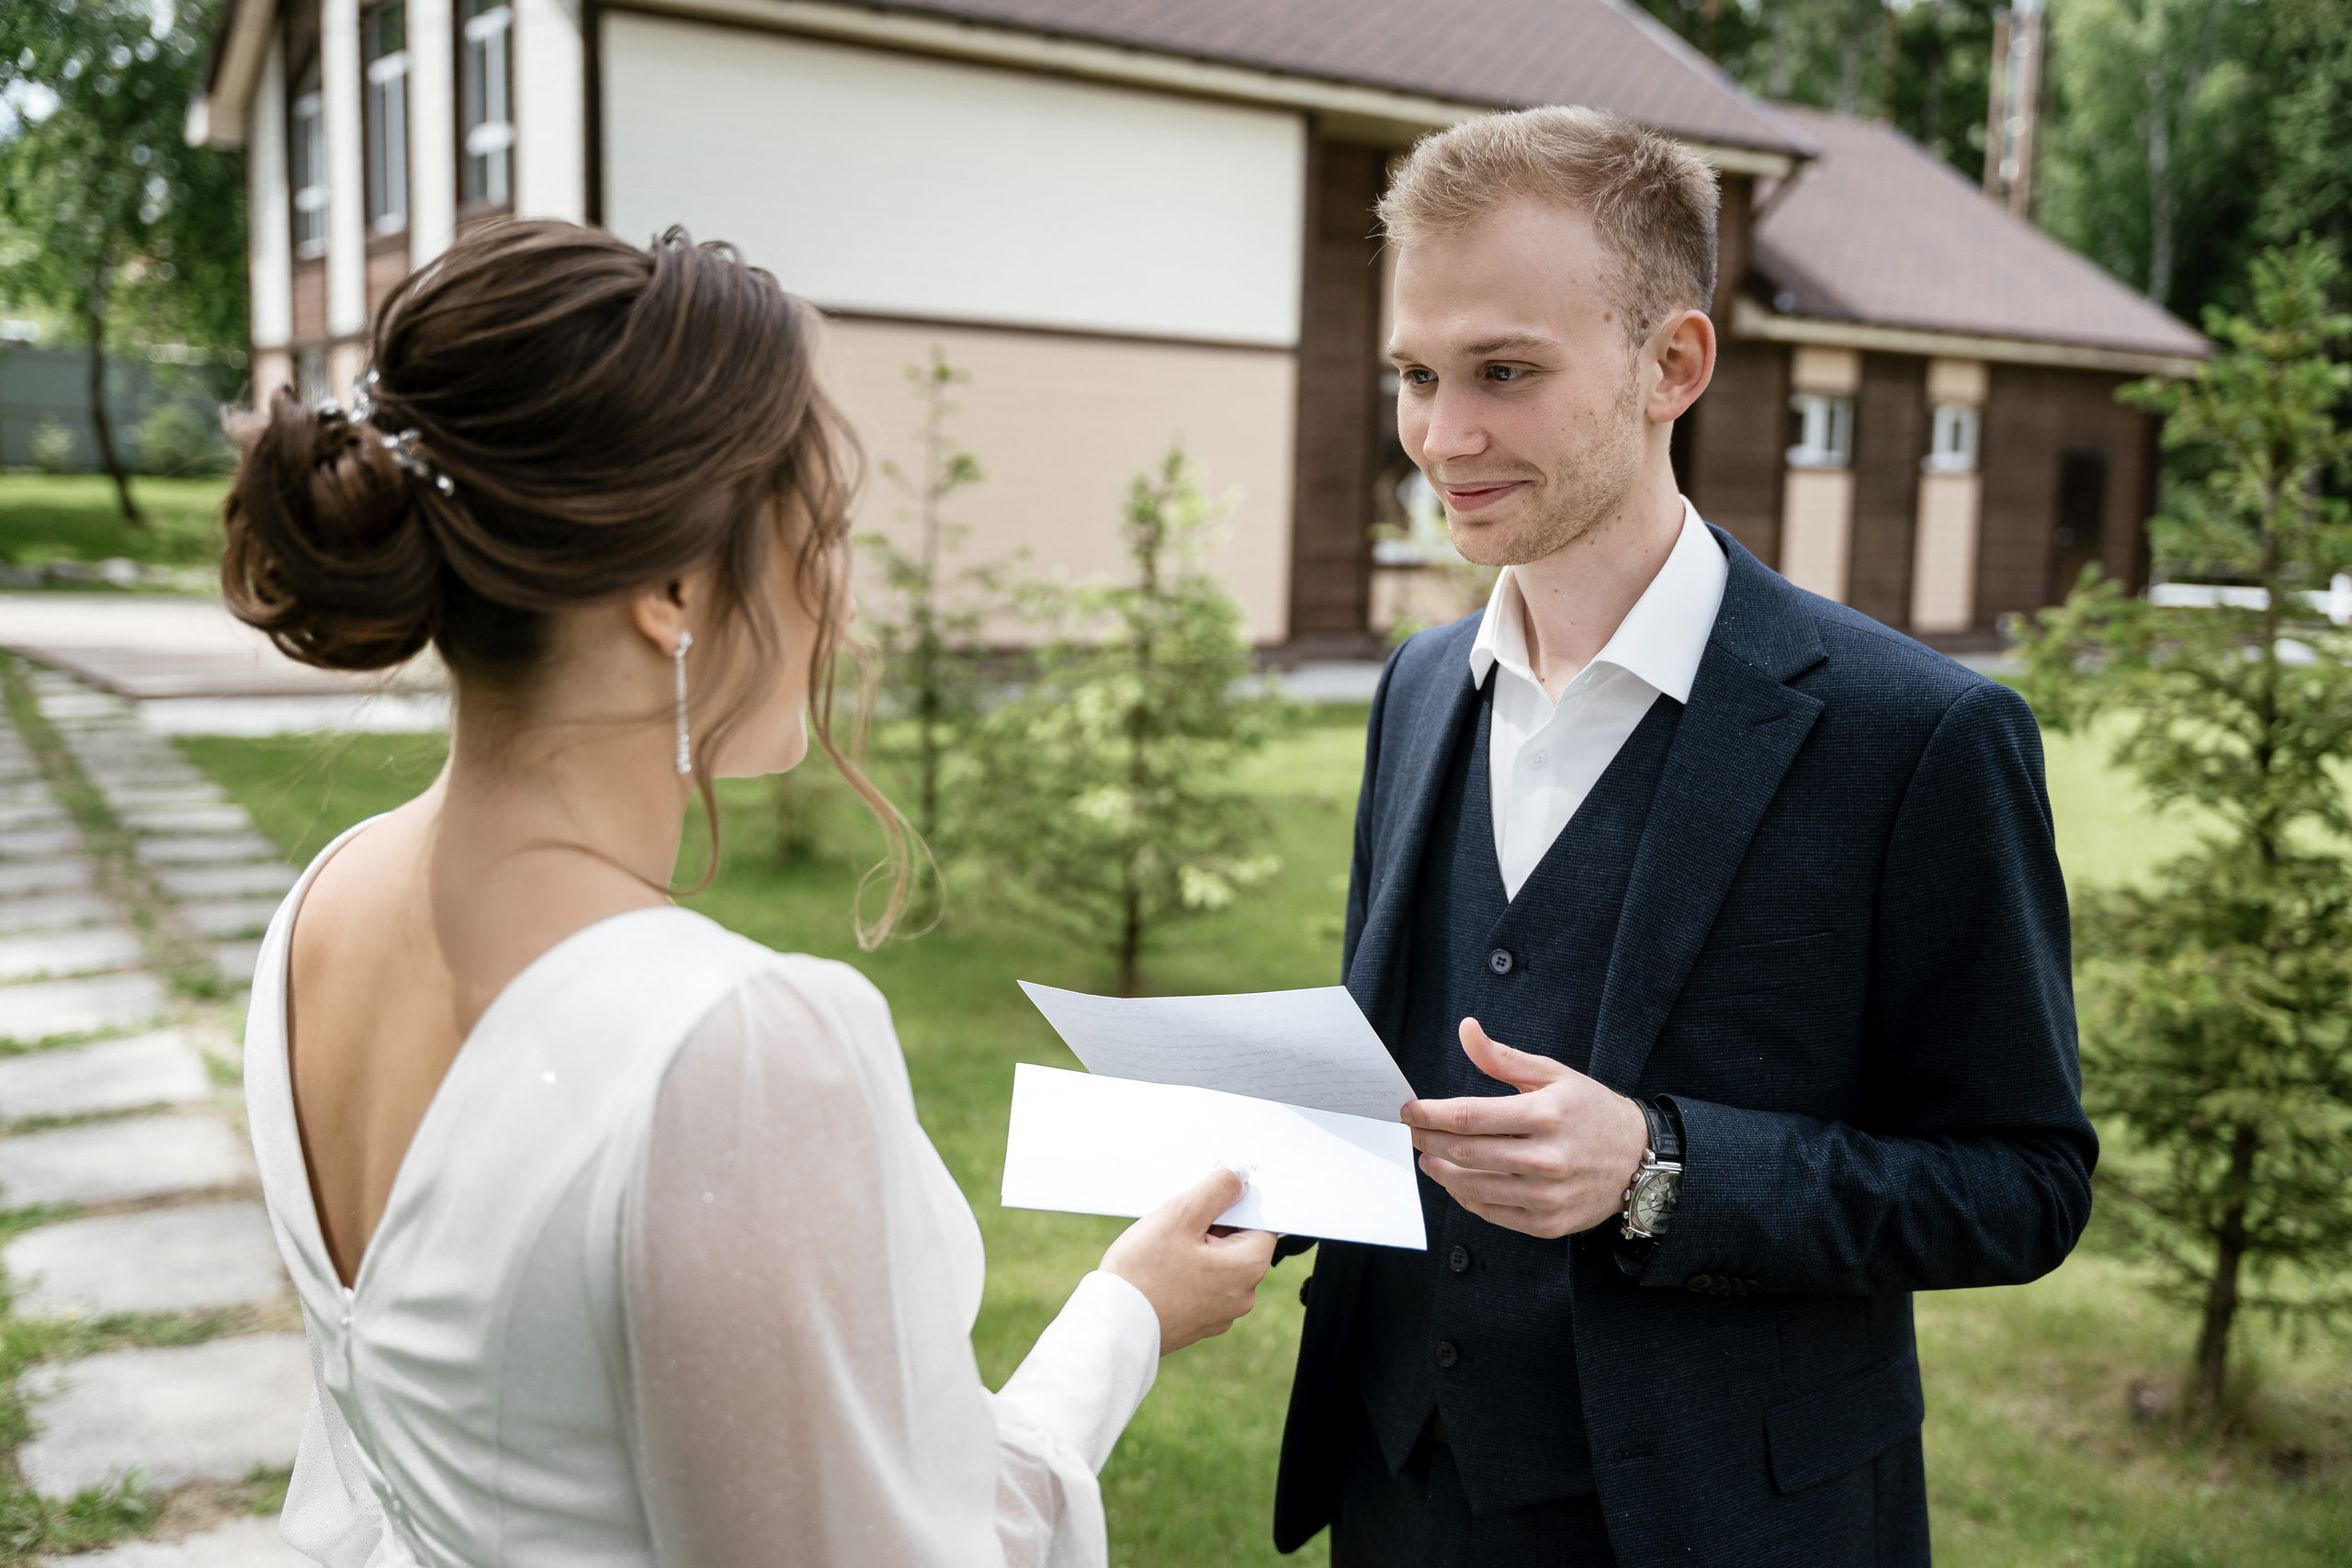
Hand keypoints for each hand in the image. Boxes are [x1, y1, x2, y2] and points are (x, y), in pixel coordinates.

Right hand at [1102, 1168, 1276, 1353]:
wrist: (1113, 1326)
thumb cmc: (1144, 1273)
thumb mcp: (1181, 1216)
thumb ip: (1216, 1191)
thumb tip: (1239, 1179)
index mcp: (1248, 1268)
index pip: (1260, 1223)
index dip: (1234, 1205)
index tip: (1208, 1200)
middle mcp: (1242, 1296)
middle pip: (1238, 1244)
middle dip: (1211, 1227)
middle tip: (1177, 1224)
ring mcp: (1221, 1313)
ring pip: (1217, 1264)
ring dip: (1197, 1249)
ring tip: (1164, 1249)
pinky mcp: (1199, 1323)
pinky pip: (1202, 1286)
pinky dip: (1187, 1272)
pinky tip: (1161, 1269)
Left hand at [1399, 1018, 1649, 1240]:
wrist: (1640, 1159)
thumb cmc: (1592, 1112)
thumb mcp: (1554, 1074)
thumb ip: (1503, 1058)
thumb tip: (1467, 1030)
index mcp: (1546, 1115)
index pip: (1470, 1116)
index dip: (1430, 1114)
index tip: (1410, 1110)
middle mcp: (1547, 1158)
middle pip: (1465, 1152)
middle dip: (1429, 1141)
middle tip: (1414, 1132)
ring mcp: (1547, 1195)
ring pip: (1472, 1187)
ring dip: (1441, 1172)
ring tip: (1429, 1156)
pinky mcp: (1548, 1223)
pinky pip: (1491, 1213)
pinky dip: (1466, 1197)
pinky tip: (1457, 1181)